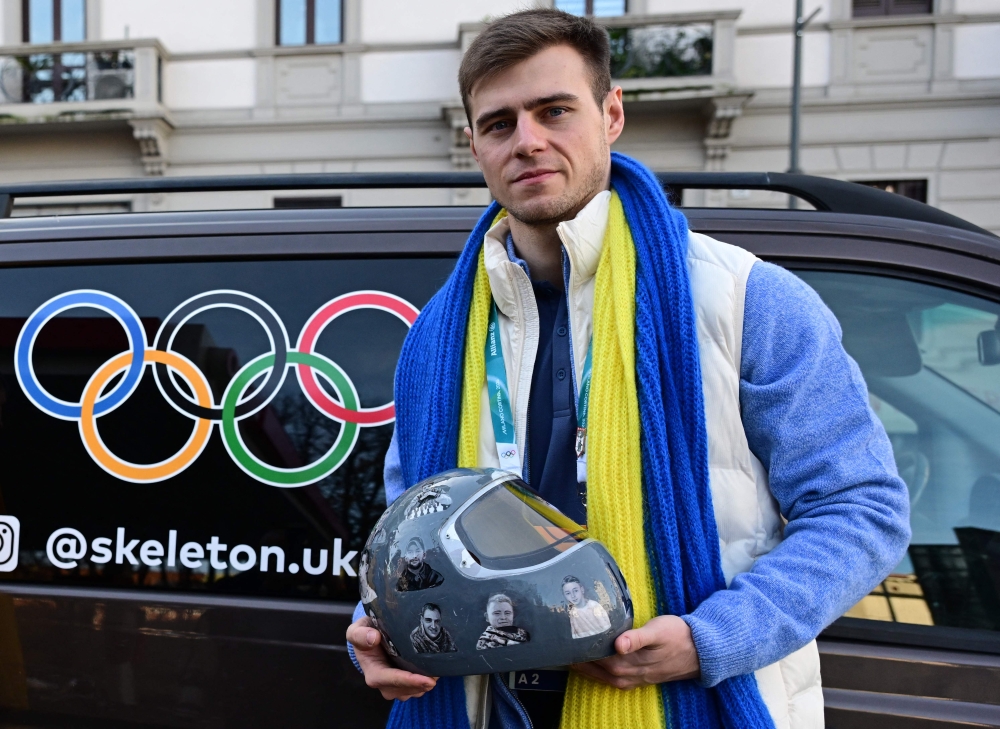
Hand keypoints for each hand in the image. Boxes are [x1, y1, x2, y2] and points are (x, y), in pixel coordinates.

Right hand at [346, 617, 437, 700]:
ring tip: (440, 670)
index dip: (410, 681)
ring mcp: (396, 688)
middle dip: (422, 684)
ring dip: (426, 683)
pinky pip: (419, 688)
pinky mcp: (405, 686)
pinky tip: (436, 670)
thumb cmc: (365, 635)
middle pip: (406, 689)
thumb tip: (373, 637)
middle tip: (440, 673)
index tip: (427, 680)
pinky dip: (427, 681)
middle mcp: (384, 685)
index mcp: (374, 674)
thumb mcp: (357, 630)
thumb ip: (361, 634)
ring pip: (415, 691)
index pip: (392, 680)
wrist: (369, 640)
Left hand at [570, 615, 699, 689]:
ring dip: (589, 670)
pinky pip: (616, 679)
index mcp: (632, 662)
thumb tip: (617, 644)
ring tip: (573, 660)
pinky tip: (597, 667)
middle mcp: (632, 674)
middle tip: (563, 650)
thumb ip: (637, 637)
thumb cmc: (679, 635)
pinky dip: (603, 674)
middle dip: (580, 662)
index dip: (582, 653)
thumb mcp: (659, 630)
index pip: (599, 659)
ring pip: (606, 677)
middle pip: (599, 670)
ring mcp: (638, 678)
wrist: (702, 650)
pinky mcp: (643, 676)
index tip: (566, 643)